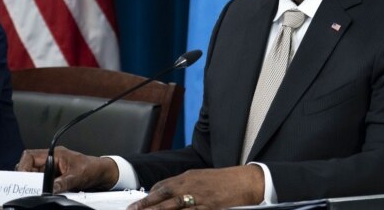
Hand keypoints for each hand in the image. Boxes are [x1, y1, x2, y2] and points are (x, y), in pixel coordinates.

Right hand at [15, 146, 118, 192]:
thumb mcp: (77, 176)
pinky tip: (44, 192)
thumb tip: (50, 189)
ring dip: (34, 183)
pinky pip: (42, 183)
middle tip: (27, 188)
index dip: (23, 166)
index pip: (30, 156)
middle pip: (29, 167)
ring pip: (34, 176)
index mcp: (55, 154)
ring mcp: (52, 170)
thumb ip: (63, 182)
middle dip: (26, 177)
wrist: (102, 173)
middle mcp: (51, 161)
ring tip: (35, 190)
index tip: (21, 178)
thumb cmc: (92, 168)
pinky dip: (41, 188)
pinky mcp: (54, 178)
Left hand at [127, 165, 263, 209]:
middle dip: (146, 205)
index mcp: (189, 176)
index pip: (163, 186)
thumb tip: (168, 192)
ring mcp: (200, 197)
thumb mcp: (202, 177)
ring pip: (173, 206)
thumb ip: (185, 184)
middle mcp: (191, 185)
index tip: (136, 204)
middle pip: (164, 196)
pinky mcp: (210, 207)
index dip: (148, 196)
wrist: (247, 181)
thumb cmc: (225, 180)